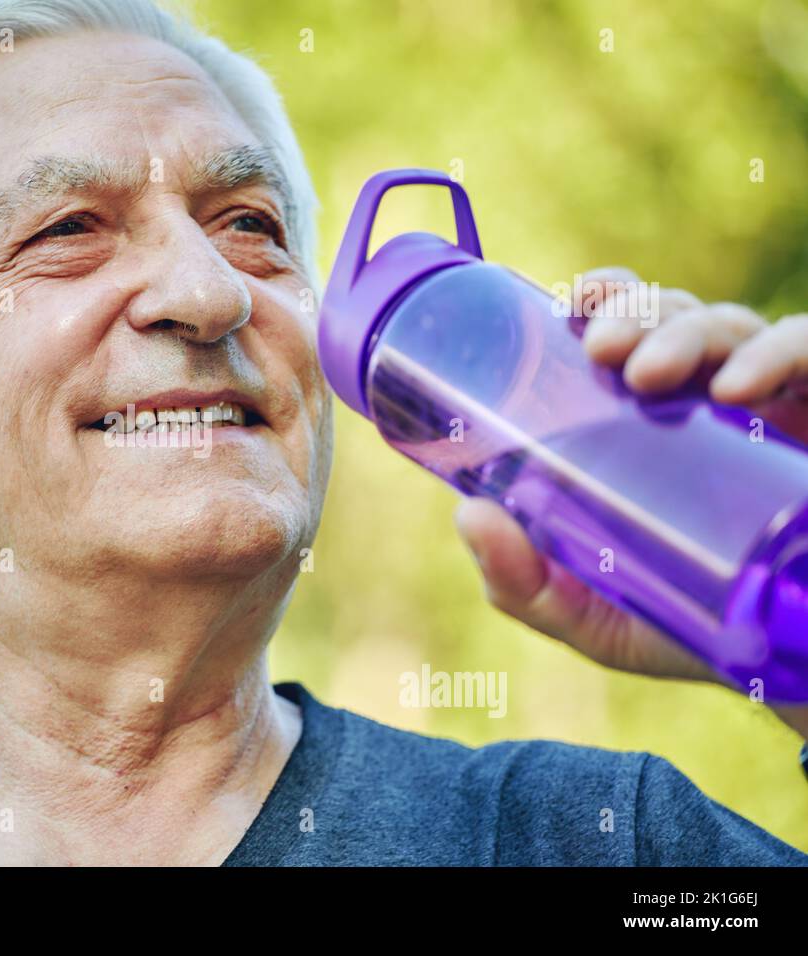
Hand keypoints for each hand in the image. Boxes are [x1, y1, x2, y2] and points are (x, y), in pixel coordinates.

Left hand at [454, 267, 807, 692]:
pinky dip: (779, 353)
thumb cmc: (685, 630)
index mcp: (652, 422)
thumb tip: (470, 515)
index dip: (607, 299)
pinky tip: (740, 388)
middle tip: (602, 349)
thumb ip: (525, 581)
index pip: (631, 333)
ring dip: (685, 332)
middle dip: (635, 313)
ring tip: (650, 374)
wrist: (792, 671)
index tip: (572, 302)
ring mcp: (774, 406)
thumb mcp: (593, 615)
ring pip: (731, 326)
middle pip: (673, 316)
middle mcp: (711, 399)